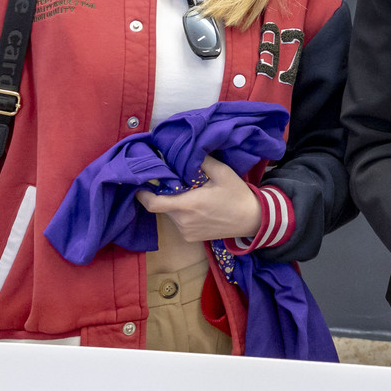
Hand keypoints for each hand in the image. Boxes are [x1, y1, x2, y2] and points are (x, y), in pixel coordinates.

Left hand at [136, 157, 261, 241]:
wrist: (251, 220)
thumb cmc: (236, 195)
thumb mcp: (222, 172)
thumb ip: (201, 161)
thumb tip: (184, 152)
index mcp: (188, 205)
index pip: (153, 203)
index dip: (142, 194)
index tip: (139, 184)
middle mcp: (183, 221)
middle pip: (162, 205)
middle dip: (165, 193)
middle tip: (176, 181)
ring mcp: (186, 232)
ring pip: (170, 214)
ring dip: (175, 203)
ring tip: (191, 193)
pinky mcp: (190, 238)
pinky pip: (179, 222)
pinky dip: (182, 213)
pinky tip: (198, 207)